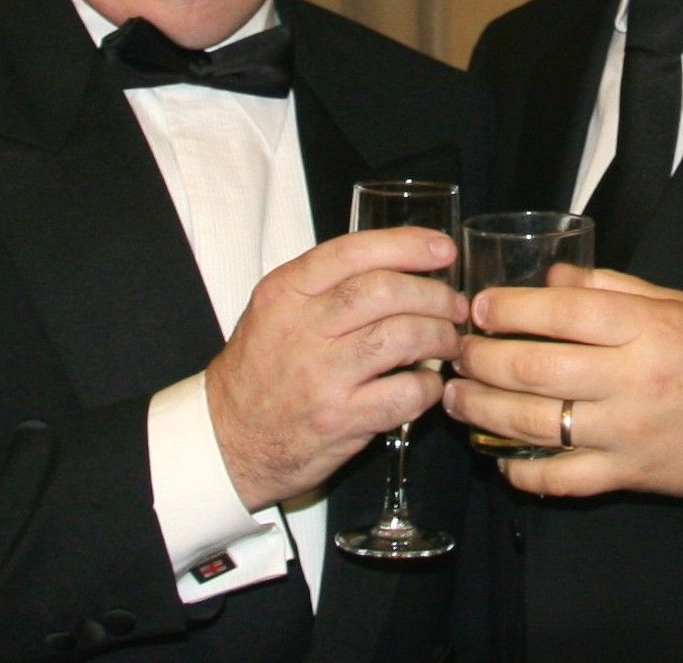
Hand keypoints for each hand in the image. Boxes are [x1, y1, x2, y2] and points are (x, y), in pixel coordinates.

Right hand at [206, 226, 466, 509]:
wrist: (229, 438)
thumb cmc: (261, 368)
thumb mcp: (276, 309)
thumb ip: (326, 284)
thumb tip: (401, 264)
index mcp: (286, 291)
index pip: (354, 252)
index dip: (407, 245)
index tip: (443, 249)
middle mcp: (302, 327)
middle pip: (385, 291)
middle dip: (433, 294)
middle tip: (454, 304)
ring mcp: (322, 375)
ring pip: (401, 337)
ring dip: (439, 336)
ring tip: (449, 341)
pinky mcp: (340, 418)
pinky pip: (404, 393)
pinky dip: (429, 385)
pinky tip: (430, 384)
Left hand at [443, 267, 682, 499]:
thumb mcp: (673, 302)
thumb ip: (608, 284)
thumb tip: (549, 275)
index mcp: (645, 329)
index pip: (563, 311)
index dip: (512, 307)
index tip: (480, 306)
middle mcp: (632, 381)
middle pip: (536, 368)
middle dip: (482, 359)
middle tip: (457, 350)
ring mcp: (626, 434)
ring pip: (536, 424)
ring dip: (483, 411)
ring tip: (455, 397)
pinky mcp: (626, 476)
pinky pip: (561, 479)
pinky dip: (521, 471)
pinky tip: (496, 455)